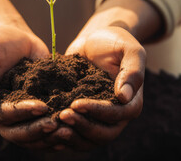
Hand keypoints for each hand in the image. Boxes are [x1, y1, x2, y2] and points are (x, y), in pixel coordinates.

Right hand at [0, 0, 59, 147]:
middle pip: (18, 133)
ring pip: (32, 136)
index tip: (41, 106)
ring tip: (68, 129)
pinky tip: (72, 128)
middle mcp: (2, 115)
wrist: (11, 37)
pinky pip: (44, 126)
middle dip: (38, 130)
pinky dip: (56, 131)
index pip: (2, 116)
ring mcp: (21, 115)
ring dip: (49, 136)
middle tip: (57, 123)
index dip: (21, 113)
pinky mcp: (37, 109)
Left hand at [55, 26, 144, 149]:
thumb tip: (124, 96)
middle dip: (83, 126)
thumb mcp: (128, 50)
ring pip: (89, 138)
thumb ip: (132, 71)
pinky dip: (64, 134)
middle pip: (104, 134)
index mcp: (131, 101)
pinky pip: (76, 133)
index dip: (98, 112)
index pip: (118, 115)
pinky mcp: (84, 116)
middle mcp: (117, 114)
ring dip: (72, 135)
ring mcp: (99, 118)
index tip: (77, 103)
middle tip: (62, 115)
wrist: (95, 41)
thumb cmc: (114, 42)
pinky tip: (49, 127)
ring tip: (54, 124)